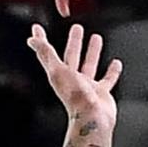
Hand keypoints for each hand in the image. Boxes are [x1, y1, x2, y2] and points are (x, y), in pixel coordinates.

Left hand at [26, 19, 120, 146]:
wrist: (92, 118)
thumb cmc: (75, 96)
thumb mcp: (57, 70)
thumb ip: (46, 53)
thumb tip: (31, 39)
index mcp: (58, 74)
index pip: (48, 53)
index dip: (42, 41)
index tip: (38, 28)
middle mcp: (71, 79)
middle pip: (72, 56)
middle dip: (73, 42)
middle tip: (77, 28)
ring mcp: (86, 86)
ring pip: (89, 64)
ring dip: (92, 52)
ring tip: (96, 37)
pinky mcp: (101, 93)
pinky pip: (107, 79)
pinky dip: (112, 71)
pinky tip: (116, 63)